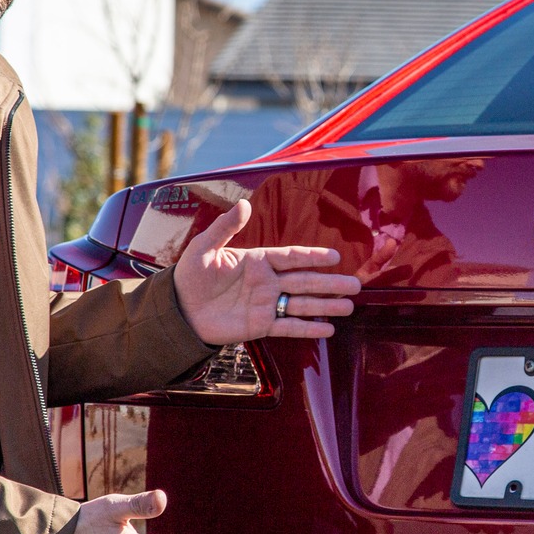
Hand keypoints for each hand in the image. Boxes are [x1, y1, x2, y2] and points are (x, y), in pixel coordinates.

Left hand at [172, 199, 361, 345]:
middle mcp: (267, 281)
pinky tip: (327, 330)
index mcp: (257, 260)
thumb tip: (244, 204)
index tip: (335, 256)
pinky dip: (308, 329)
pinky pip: (288, 327)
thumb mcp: (204, 248)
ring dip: (326, 306)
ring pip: (302, 304)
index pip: (292, 256)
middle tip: (355, 285)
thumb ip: (225, 227)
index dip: (313, 256)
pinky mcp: (261, 326)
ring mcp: (266, 304)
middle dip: (330, 283)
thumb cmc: (190, 276)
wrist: (178, 310)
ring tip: (349, 307)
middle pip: (305, 281)